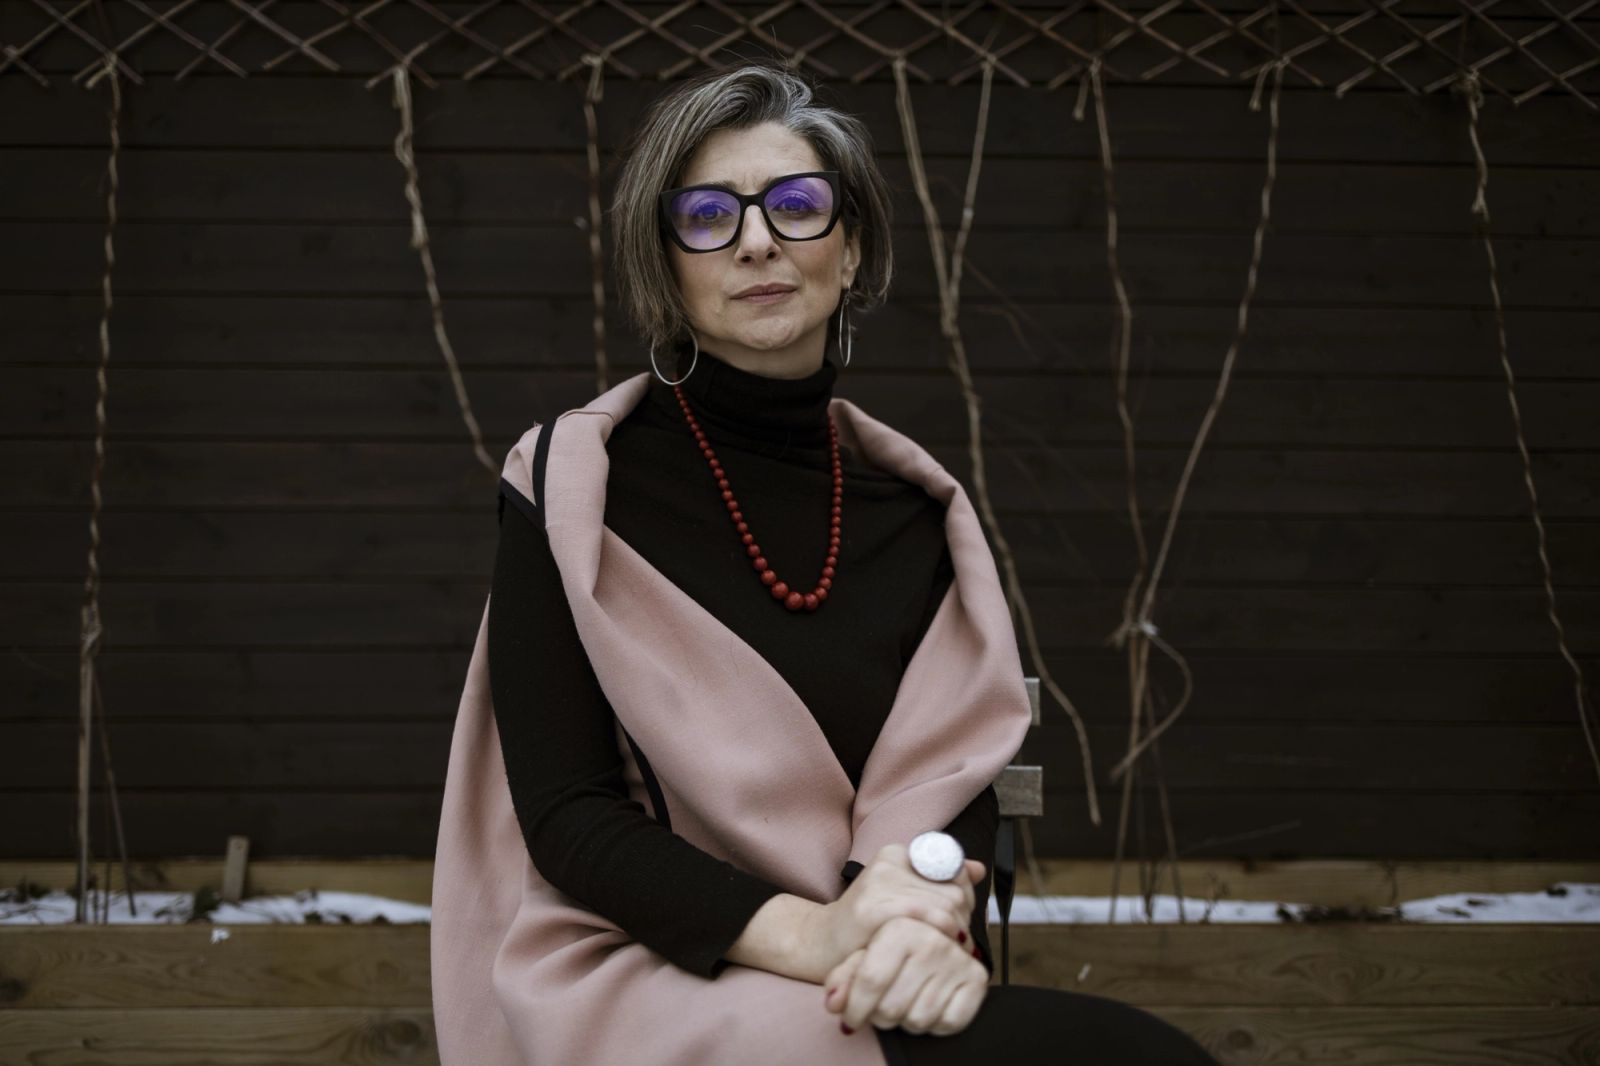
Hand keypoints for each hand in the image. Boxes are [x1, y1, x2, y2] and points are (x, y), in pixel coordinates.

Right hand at [805, 843, 986, 974]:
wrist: (822, 943)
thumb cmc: (868, 924)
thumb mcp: (904, 895)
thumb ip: (940, 881)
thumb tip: (978, 869)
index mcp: (897, 852)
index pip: (955, 869)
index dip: (965, 898)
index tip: (958, 920)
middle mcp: (888, 861)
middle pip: (954, 890)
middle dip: (963, 921)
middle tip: (955, 943)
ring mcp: (879, 882)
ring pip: (946, 907)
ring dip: (954, 935)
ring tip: (944, 950)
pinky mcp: (873, 908)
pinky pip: (925, 919)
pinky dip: (937, 937)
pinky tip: (932, 950)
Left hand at [821, 916, 988, 1035]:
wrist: (917, 937)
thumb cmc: (883, 949)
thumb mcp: (858, 956)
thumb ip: (841, 978)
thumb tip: (834, 1002)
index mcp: (901, 926)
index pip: (871, 981)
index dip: (855, 1007)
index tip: (849, 1018)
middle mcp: (933, 939)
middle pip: (892, 1006)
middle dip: (878, 1016)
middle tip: (878, 1008)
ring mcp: (958, 959)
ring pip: (919, 1019)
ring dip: (905, 1021)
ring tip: (902, 1003)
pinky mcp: (978, 978)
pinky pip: (950, 1022)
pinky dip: (936, 1024)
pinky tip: (927, 1004)